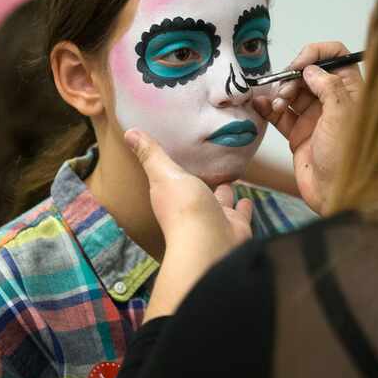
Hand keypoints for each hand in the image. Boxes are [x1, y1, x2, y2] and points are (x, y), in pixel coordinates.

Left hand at [125, 129, 252, 319]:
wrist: (212, 244)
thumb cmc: (185, 209)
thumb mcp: (165, 174)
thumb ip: (152, 155)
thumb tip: (130, 132)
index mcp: (172, 198)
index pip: (172, 181)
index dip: (174, 171)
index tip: (179, 155)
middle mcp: (193, 210)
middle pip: (197, 192)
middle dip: (202, 181)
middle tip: (208, 165)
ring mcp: (215, 220)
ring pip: (220, 202)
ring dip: (223, 192)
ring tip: (229, 177)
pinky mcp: (236, 226)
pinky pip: (240, 212)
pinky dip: (243, 206)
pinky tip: (247, 197)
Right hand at [253, 42, 361, 213]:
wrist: (336, 194)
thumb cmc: (348, 158)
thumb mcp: (341, 114)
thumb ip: (327, 86)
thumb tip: (311, 69)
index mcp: (351, 93)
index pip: (337, 57)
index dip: (318, 54)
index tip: (301, 63)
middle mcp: (333, 102)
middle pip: (309, 74)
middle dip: (292, 77)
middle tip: (285, 90)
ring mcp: (315, 118)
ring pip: (292, 92)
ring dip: (280, 93)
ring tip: (278, 105)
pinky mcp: (299, 134)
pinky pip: (280, 114)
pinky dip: (268, 107)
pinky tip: (260, 104)